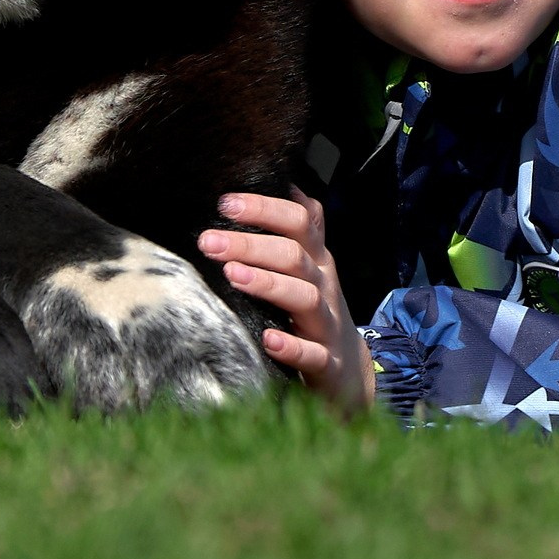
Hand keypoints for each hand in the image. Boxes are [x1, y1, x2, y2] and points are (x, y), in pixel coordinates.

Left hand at [201, 188, 376, 413]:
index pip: (298, 220)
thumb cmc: (313, 313)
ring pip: (305, 297)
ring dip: (268, 283)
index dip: (265, 207)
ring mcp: (327, 323)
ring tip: (231, 275)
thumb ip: (291, 232)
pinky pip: (313, 353)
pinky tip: (267, 339)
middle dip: (251, 244)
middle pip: (294, 255)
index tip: (225, 203)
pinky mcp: (327, 362)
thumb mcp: (307, 268)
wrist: (349, 371)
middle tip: (208, 241)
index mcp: (315, 259)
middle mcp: (323, 285)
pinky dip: (292, 346)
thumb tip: (264, 186)